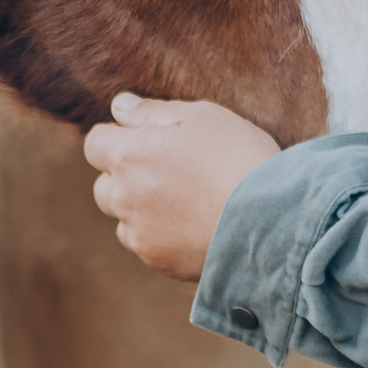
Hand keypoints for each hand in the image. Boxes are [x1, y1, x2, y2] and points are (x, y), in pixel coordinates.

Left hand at [84, 94, 278, 280]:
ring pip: (124, 219)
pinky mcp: (158, 261)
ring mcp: (139, 234)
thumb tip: (119, 106)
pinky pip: (147, 246)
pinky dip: (162, 236)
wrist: (272, 219)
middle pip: (104, 185)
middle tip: (171, 172)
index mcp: (129, 156)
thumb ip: (152, 112)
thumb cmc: (240, 158)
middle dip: (126, 177)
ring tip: (186, 203)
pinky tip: (195, 225)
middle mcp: (124, 198)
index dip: (118, 138)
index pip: (95, 143)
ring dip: (141, 210)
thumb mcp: (203, 117)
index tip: (148, 141)